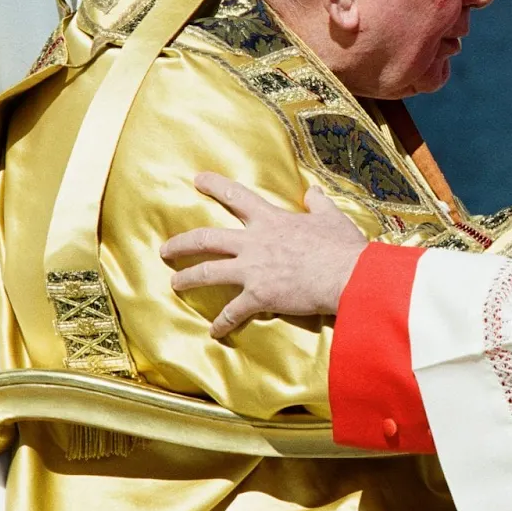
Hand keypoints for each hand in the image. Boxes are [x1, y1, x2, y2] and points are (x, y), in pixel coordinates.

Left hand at [160, 174, 366, 337]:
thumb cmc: (341, 247)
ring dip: (188, 278)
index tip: (198, 179)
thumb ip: (318, 204)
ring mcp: (253, 270)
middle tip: (165, 248)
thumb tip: (313, 191)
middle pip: (207, 239)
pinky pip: (232, 312)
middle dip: (181, 243)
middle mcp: (254, 242)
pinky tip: (214, 331)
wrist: (346, 276)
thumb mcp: (332, 218)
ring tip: (175, 283)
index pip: (237, 197)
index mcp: (271, 221)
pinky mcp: (258, 296)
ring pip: (208, 272)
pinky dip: (222, 323)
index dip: (215, 186)